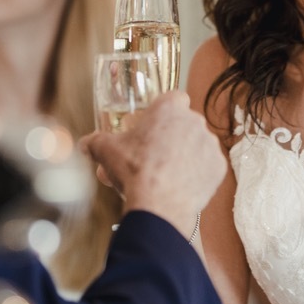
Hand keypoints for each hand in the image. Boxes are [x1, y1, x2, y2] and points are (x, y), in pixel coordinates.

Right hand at [81, 92, 225, 239]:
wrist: (158, 205)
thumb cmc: (134, 171)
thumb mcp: (106, 151)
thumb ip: (95, 141)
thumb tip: (85, 143)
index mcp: (169, 108)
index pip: (173, 98)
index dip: (164, 111)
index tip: (154, 125)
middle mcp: (194, 121)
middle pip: (185, 122)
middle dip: (172, 135)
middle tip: (155, 153)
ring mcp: (209, 143)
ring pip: (198, 143)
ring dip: (186, 154)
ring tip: (167, 172)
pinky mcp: (218, 166)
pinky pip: (209, 165)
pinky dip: (198, 173)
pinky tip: (181, 184)